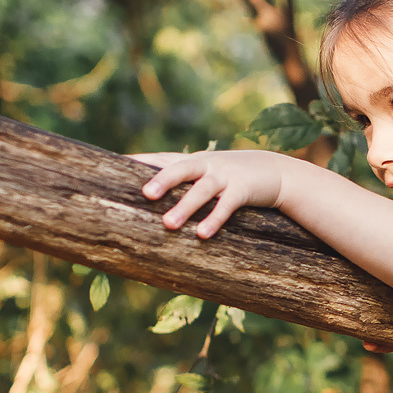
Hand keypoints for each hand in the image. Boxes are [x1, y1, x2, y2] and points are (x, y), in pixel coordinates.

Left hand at [136, 149, 297, 238]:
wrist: (276, 172)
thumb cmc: (232, 178)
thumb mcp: (207, 174)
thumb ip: (183, 182)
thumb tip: (149, 197)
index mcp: (194, 162)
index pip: (163, 159)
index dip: (142, 161)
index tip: (115, 165)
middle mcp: (207, 165)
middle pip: (181, 168)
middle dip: (163, 180)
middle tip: (145, 194)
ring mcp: (225, 176)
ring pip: (202, 190)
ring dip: (186, 207)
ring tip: (168, 225)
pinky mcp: (243, 189)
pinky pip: (227, 206)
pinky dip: (214, 219)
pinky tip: (202, 234)